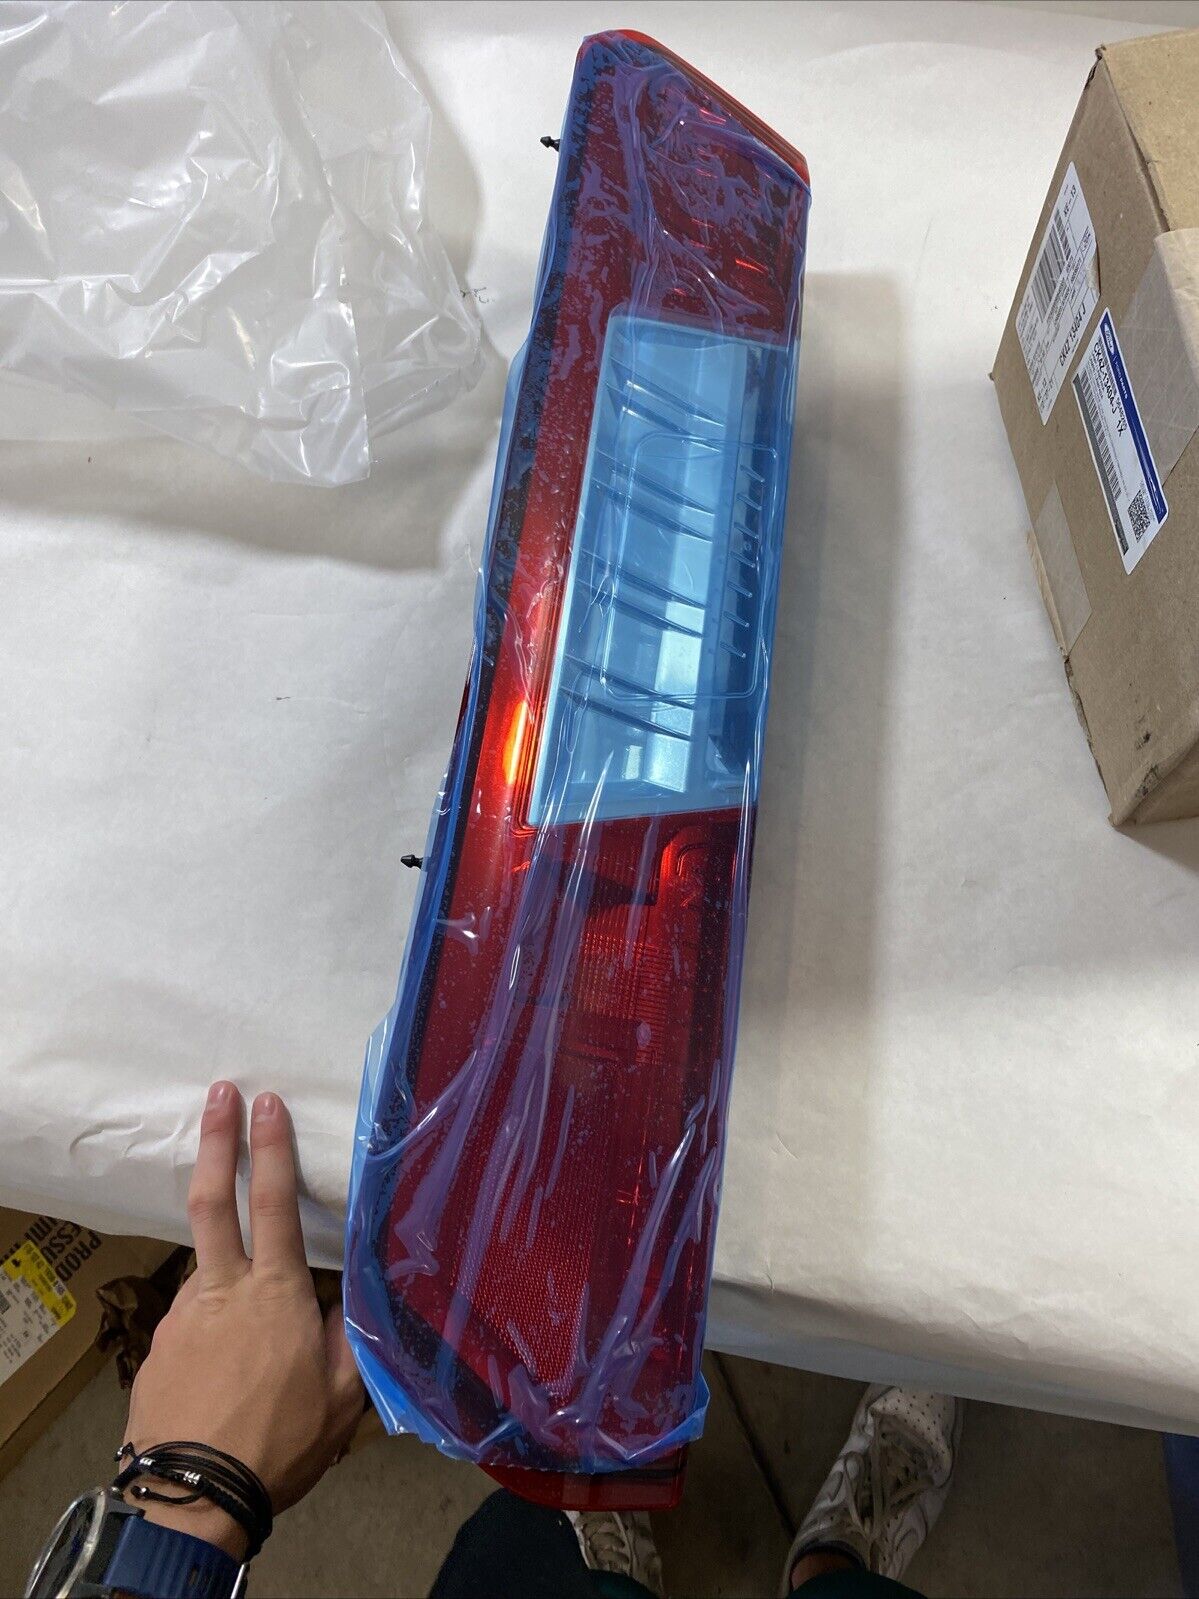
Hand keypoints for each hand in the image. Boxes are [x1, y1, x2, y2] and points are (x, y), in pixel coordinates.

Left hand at [121, 1083, 363, 1558]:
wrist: (192, 1498)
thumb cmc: (278, 1444)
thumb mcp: (341, 1396)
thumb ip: (348, 1338)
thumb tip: (355, 1298)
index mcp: (274, 1293)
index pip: (275, 1203)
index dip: (271, 1148)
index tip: (265, 1102)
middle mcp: (222, 1290)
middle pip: (214, 1199)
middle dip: (217, 1140)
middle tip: (219, 1094)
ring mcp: (182, 1317)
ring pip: (207, 1272)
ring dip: (226, 1276)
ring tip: (249, 1341)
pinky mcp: (156, 1349)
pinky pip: (191, 1322)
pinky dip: (209, 1328)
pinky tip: (221, 1369)